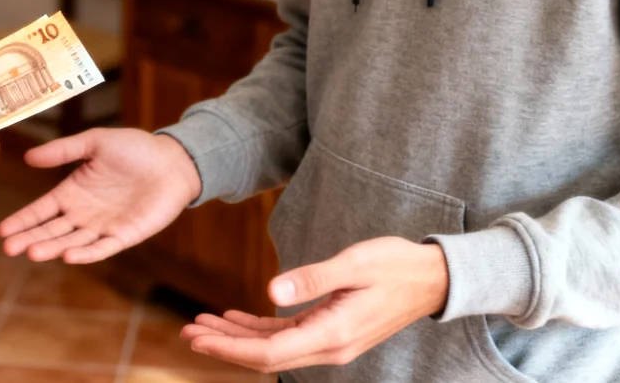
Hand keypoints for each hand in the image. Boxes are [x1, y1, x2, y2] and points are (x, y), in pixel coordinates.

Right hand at [0, 128, 199, 262]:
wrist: (173, 160)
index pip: (41, 210)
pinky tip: (69, 256)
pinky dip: (87, 253)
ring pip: (72, 241)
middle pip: (51, 230)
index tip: (2, 230)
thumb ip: (63, 150)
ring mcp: (103, 226)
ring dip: (52, 248)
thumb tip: (27, 157)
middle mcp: (83, 213)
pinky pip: (103, 248)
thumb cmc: (134, 149)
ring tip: (33, 253)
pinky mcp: (125, 235)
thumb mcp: (95, 142)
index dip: (23, 220)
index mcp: (72, 192)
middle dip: (30, 238)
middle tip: (9, 248)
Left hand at [180, 237, 448, 372]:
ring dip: (235, 338)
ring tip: (199, 325)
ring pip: (272, 348)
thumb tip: (270, 290)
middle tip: (186, 333)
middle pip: (265, 356)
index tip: (199, 338)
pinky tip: (232, 318)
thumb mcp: (355, 263)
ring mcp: (330, 342)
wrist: (433, 278)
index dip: (230, 347)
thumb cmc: (396, 265)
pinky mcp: (329, 330)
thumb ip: (313, 278)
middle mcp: (330, 346)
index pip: (270, 351)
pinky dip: (256, 329)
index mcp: (333, 333)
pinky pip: (285, 336)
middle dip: (223, 347)